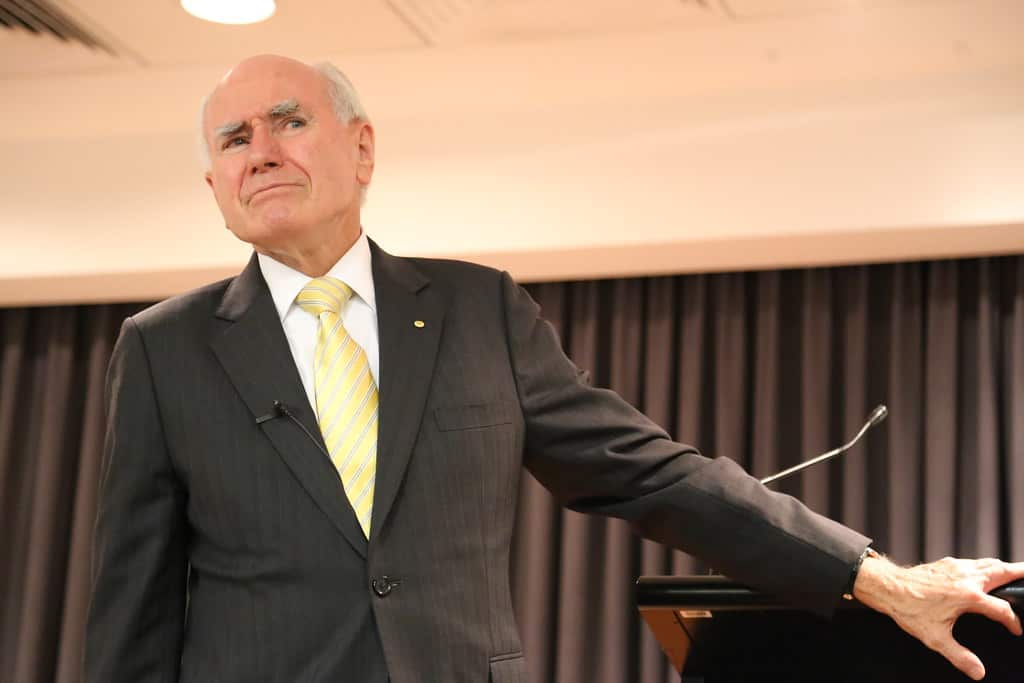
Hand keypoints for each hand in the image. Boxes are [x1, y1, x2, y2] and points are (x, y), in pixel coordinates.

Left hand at [853, 554, 1023, 679]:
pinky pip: (974, 562)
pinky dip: (987, 566)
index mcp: (969, 596)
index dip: (1013, 623)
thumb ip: (959, 656)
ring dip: (1005, 568)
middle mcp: (966, 578)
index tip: (1015, 630)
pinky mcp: (948, 563)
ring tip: (1016, 572)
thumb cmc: (909, 608)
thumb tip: (977, 671)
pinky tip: (985, 572)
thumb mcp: (936, 638)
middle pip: (1003, 572)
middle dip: (1021, 573)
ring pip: (989, 564)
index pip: (1002, 610)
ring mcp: (957, 567)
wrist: (888, 586)